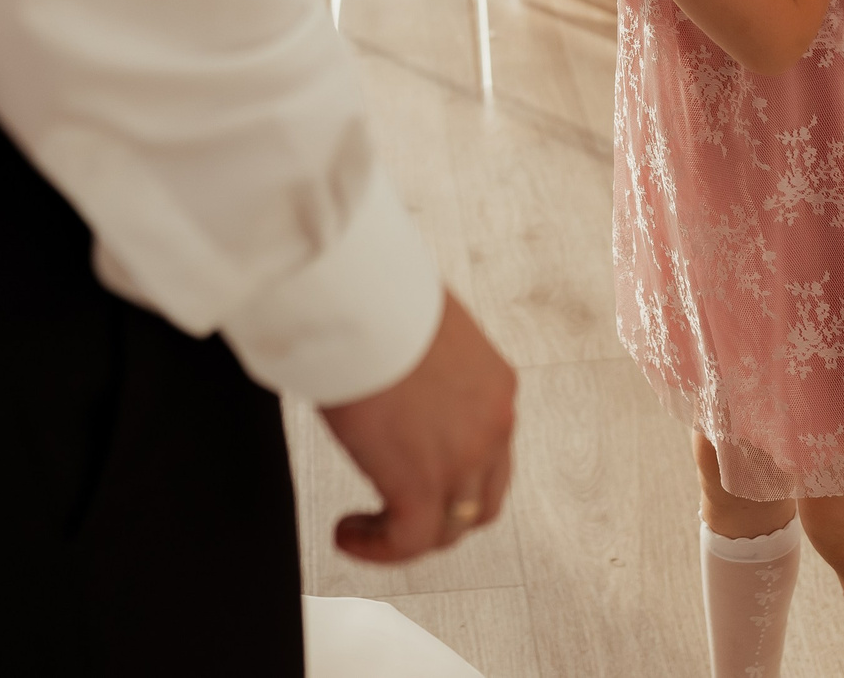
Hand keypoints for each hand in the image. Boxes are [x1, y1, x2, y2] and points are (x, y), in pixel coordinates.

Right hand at [317, 291, 516, 563]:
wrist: (364, 299)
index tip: (410, 470)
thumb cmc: (380, 297)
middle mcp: (493, 425)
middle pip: (481, 499)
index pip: (490, 451)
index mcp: (496, 386)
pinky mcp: (422, 484)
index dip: (452, 473)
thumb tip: (394, 378)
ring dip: (406, 534)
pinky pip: (408, 541)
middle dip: (441, 513)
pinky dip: (379, 547)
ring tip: (363, 528)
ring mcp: (464, 459)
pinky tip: (347, 532)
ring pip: (449, 527)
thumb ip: (423, 366)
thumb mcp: (423, 332)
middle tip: (395, 510)